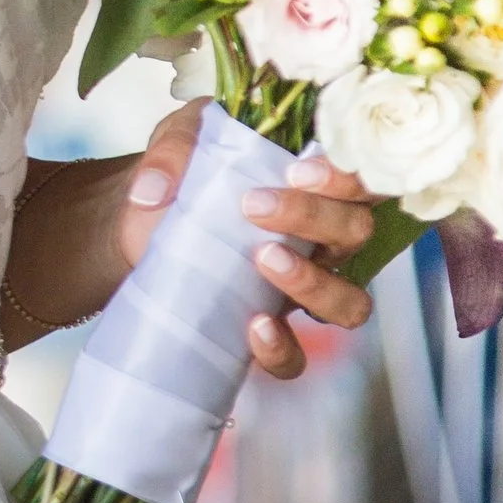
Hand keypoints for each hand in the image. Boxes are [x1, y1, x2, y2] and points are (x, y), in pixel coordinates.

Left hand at [118, 100, 375, 379]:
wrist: (141, 221)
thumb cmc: (182, 174)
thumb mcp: (177, 144)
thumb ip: (173, 151)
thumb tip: (154, 190)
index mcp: (314, 187)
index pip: (361, 179)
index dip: (345, 177)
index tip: (295, 172)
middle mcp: (320, 239)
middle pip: (356, 232)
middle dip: (314, 217)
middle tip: (254, 207)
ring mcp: (299, 288)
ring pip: (348, 302)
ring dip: (314, 283)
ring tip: (264, 260)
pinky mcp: (267, 328)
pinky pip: (293, 358)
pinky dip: (280, 349)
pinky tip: (254, 327)